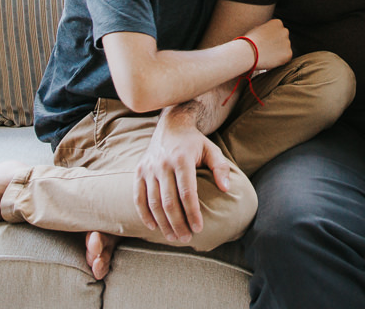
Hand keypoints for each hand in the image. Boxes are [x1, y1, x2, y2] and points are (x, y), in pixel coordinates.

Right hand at [134, 114, 233, 243]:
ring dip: (162, 223)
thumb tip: (226, 188)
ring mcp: (148, 168)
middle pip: (169, 201)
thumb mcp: (211, 150)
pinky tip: (153, 227)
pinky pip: (138, 197)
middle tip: (187, 238)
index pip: (187, 192)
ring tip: (173, 237)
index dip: (192, 212)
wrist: (171, 126)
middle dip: (178, 223)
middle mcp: (162, 164)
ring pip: (153, 202)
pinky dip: (144, 214)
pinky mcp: (139, 171)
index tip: (198, 228)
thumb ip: (221, 167)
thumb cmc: (194, 143)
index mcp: (182, 159)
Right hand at [241, 18, 291, 69]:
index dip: (272, 38)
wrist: (248, 53)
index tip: (266, 42)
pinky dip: (280, 60)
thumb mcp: (256, 30)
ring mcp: (287, 43)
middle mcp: (285, 31)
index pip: (278, 30)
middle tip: (267, 50)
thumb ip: (264, 30)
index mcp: (277, 23)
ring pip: (285, 48)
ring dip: (278, 52)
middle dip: (277, 44)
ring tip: (267, 56)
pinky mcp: (288, 54)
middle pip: (283, 38)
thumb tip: (265, 32)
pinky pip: (286, 58)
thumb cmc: (248, 42)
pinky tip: (271, 60)